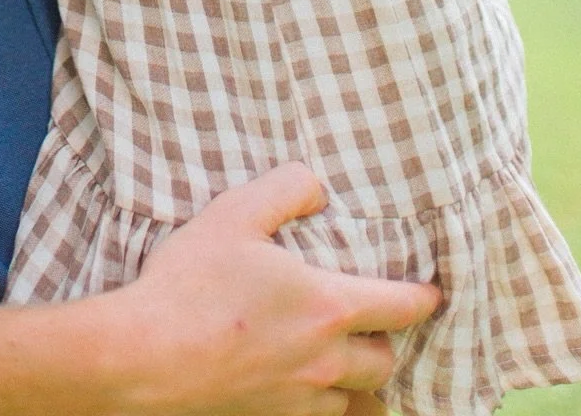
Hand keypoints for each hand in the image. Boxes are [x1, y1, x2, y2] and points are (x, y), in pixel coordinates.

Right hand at [89, 164, 438, 415]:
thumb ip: (285, 189)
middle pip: (386, 361)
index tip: (434, 293)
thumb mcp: (235, 214)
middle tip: (379, 324)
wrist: (146, 356)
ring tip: (350, 361)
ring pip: (357, 399)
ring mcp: (300, 398)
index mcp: (327, 307)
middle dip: (389, 342)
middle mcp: (326, 361)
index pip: (401, 307)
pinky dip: (326, 405)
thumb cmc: (191, 283)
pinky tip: (308, 389)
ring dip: (359, 380)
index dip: (424, 298)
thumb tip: (317, 187)